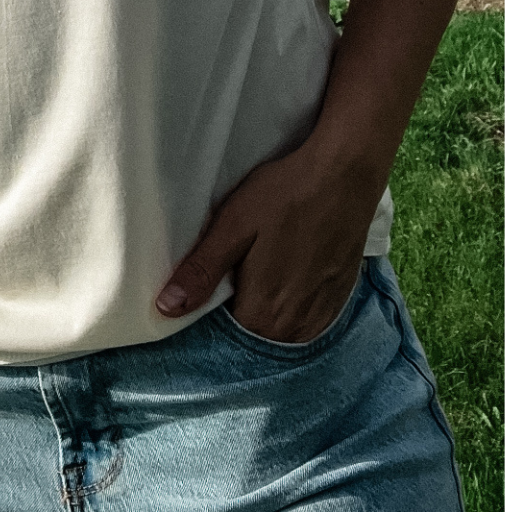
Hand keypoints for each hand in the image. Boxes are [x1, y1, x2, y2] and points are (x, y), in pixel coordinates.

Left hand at [155, 141, 379, 342]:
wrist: (344, 174)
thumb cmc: (285, 194)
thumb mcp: (233, 225)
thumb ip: (202, 271)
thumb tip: (166, 308)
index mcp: (262, 314)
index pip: (223, 338)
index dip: (208, 316)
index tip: (205, 292)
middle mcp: (295, 328)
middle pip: (253, 336)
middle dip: (236, 314)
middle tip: (231, 275)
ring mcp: (321, 317)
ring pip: (280, 332)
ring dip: (266, 313)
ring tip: (257, 274)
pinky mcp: (339, 301)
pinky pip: (306, 321)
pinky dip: (292, 308)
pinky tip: (285, 277)